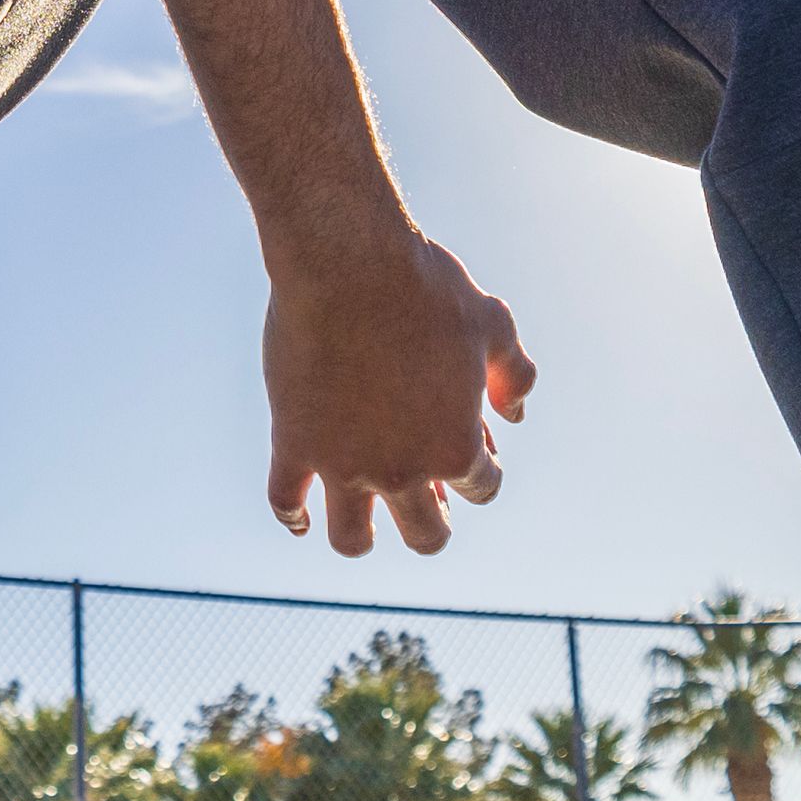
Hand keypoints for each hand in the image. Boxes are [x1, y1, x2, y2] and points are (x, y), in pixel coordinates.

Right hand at [262, 217, 534, 555]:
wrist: (346, 260)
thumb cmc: (426, 285)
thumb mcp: (492, 322)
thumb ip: (513, 374)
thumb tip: (515, 415)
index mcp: (458, 445)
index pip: (482, 488)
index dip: (479, 466)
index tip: (465, 436)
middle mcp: (404, 469)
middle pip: (427, 536)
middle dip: (434, 521)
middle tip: (426, 498)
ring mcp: (344, 463)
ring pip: (353, 540)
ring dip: (364, 538)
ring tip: (365, 521)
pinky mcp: (293, 445)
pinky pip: (285, 502)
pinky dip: (294, 516)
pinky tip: (302, 514)